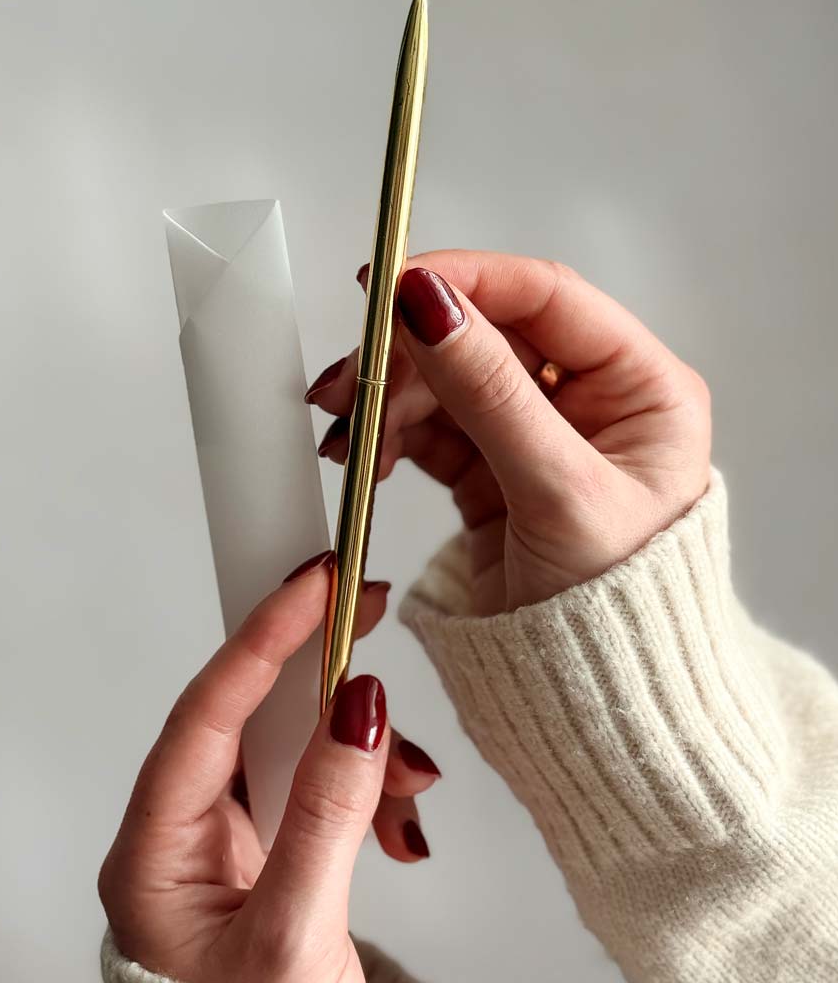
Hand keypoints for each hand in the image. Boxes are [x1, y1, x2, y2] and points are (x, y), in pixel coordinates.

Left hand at [99, 554, 436, 982]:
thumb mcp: (292, 937)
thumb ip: (326, 818)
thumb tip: (359, 709)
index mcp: (153, 852)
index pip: (203, 714)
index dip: (261, 638)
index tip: (313, 585)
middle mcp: (184, 835)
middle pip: (252, 714)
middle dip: (324, 681)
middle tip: (365, 612)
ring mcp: (230, 841)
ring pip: (296, 745)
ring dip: (362, 752)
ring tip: (405, 785)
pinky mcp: (272, 850)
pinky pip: (321, 783)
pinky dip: (369, 788)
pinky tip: (397, 816)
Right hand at [306, 251, 709, 612]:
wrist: (599, 710)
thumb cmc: (619, 617)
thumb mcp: (558, 492)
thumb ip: (490, 392)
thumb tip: (427, 302)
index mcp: (641, 388)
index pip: (545, 297)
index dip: (466, 280)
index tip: (391, 285)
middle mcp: (593, 401)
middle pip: (485, 335)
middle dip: (411, 353)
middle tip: (353, 377)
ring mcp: (539, 435)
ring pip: (448, 380)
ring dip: (391, 396)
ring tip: (349, 433)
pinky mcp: (494, 471)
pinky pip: (432, 428)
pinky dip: (391, 434)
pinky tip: (363, 452)